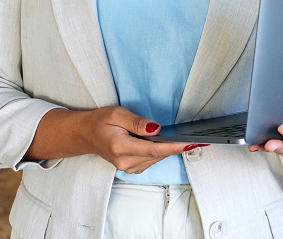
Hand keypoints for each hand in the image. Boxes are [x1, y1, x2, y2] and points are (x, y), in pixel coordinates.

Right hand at [81, 106, 205, 174]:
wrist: (86, 134)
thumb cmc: (100, 122)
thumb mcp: (117, 114)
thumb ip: (137, 122)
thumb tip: (155, 128)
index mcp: (121, 148)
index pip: (154, 150)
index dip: (174, 147)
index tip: (190, 143)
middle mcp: (125, 162)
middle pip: (158, 155)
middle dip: (176, 146)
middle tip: (195, 137)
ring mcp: (128, 167)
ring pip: (156, 159)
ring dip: (169, 148)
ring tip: (182, 137)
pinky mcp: (132, 168)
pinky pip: (151, 160)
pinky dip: (160, 151)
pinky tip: (165, 142)